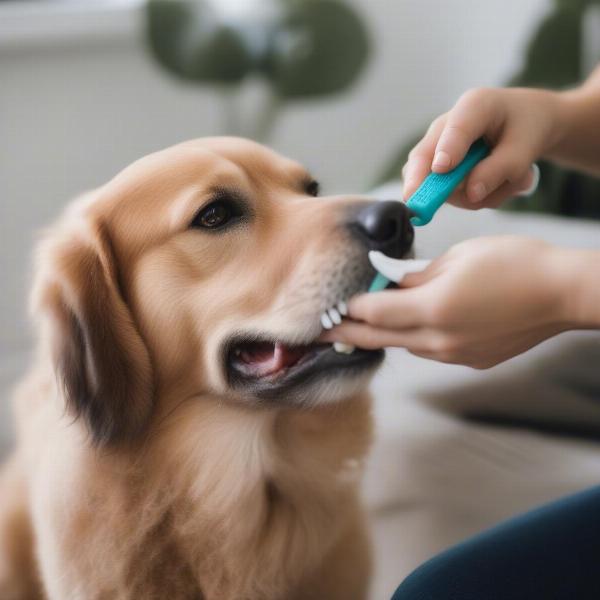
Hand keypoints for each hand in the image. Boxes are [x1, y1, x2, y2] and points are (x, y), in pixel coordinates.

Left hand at [322, 237, 576, 368]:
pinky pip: (428, 350)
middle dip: (345, 335)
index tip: (325, 310)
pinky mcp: (469, 360)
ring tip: (362, 322)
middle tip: (317, 334)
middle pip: (379, 339)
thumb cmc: (513, 263)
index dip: (347, 311)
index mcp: (432, 308)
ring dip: (380, 335)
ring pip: (403, 346)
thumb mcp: (457, 258)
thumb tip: (388, 279)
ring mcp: (455, 354)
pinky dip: (411, 338)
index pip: (373, 313)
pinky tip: (410, 323)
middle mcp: (439, 339)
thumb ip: (415, 275)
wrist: (562, 293)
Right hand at [402, 87, 563, 207]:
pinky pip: (447, 194)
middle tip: (419, 208)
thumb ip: (499, 169)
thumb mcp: (525, 148)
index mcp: (474, 106)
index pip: (457, 127)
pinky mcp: (438, 169)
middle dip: (420, 182)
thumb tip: (471, 193)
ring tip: (507, 182)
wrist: (528, 123)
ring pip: (436, 183)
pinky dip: (472, 197)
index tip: (441, 169)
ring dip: (471, 195)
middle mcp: (446, 125)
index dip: (447, 149)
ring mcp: (438, 148)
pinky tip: (493, 184)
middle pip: (423, 156)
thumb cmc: (527, 128)